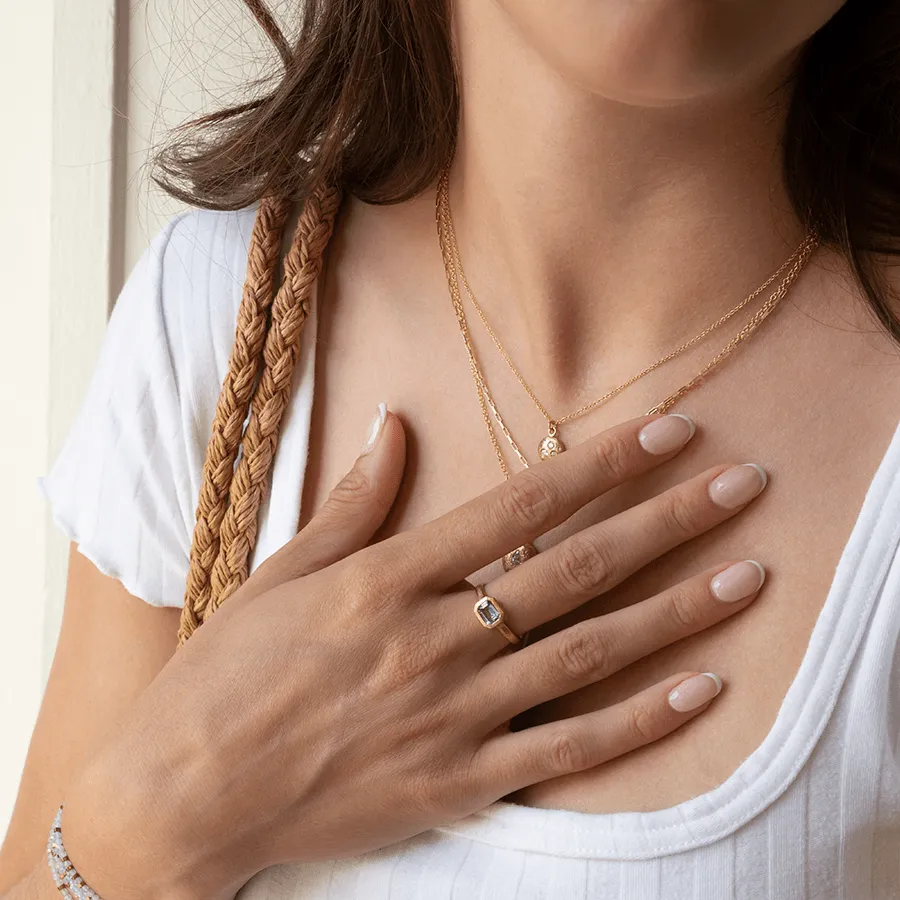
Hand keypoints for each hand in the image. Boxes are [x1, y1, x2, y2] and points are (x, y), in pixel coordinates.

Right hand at [62, 410, 766, 899]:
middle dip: (667, 520)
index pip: (520, 506)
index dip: (602, 465)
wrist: (186, 794)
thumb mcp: (283, 574)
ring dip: (676, 612)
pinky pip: (568, 750)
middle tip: (742, 485)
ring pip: (587, 653)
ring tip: (748, 575)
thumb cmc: (227, 675)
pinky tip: (701, 690)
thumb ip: (354, 502)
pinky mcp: (459, 782)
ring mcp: (452, 715)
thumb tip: (395, 425)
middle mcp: (432, 639)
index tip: (666, 431)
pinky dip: (639, 721)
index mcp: (387, 579)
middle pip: (575, 570)